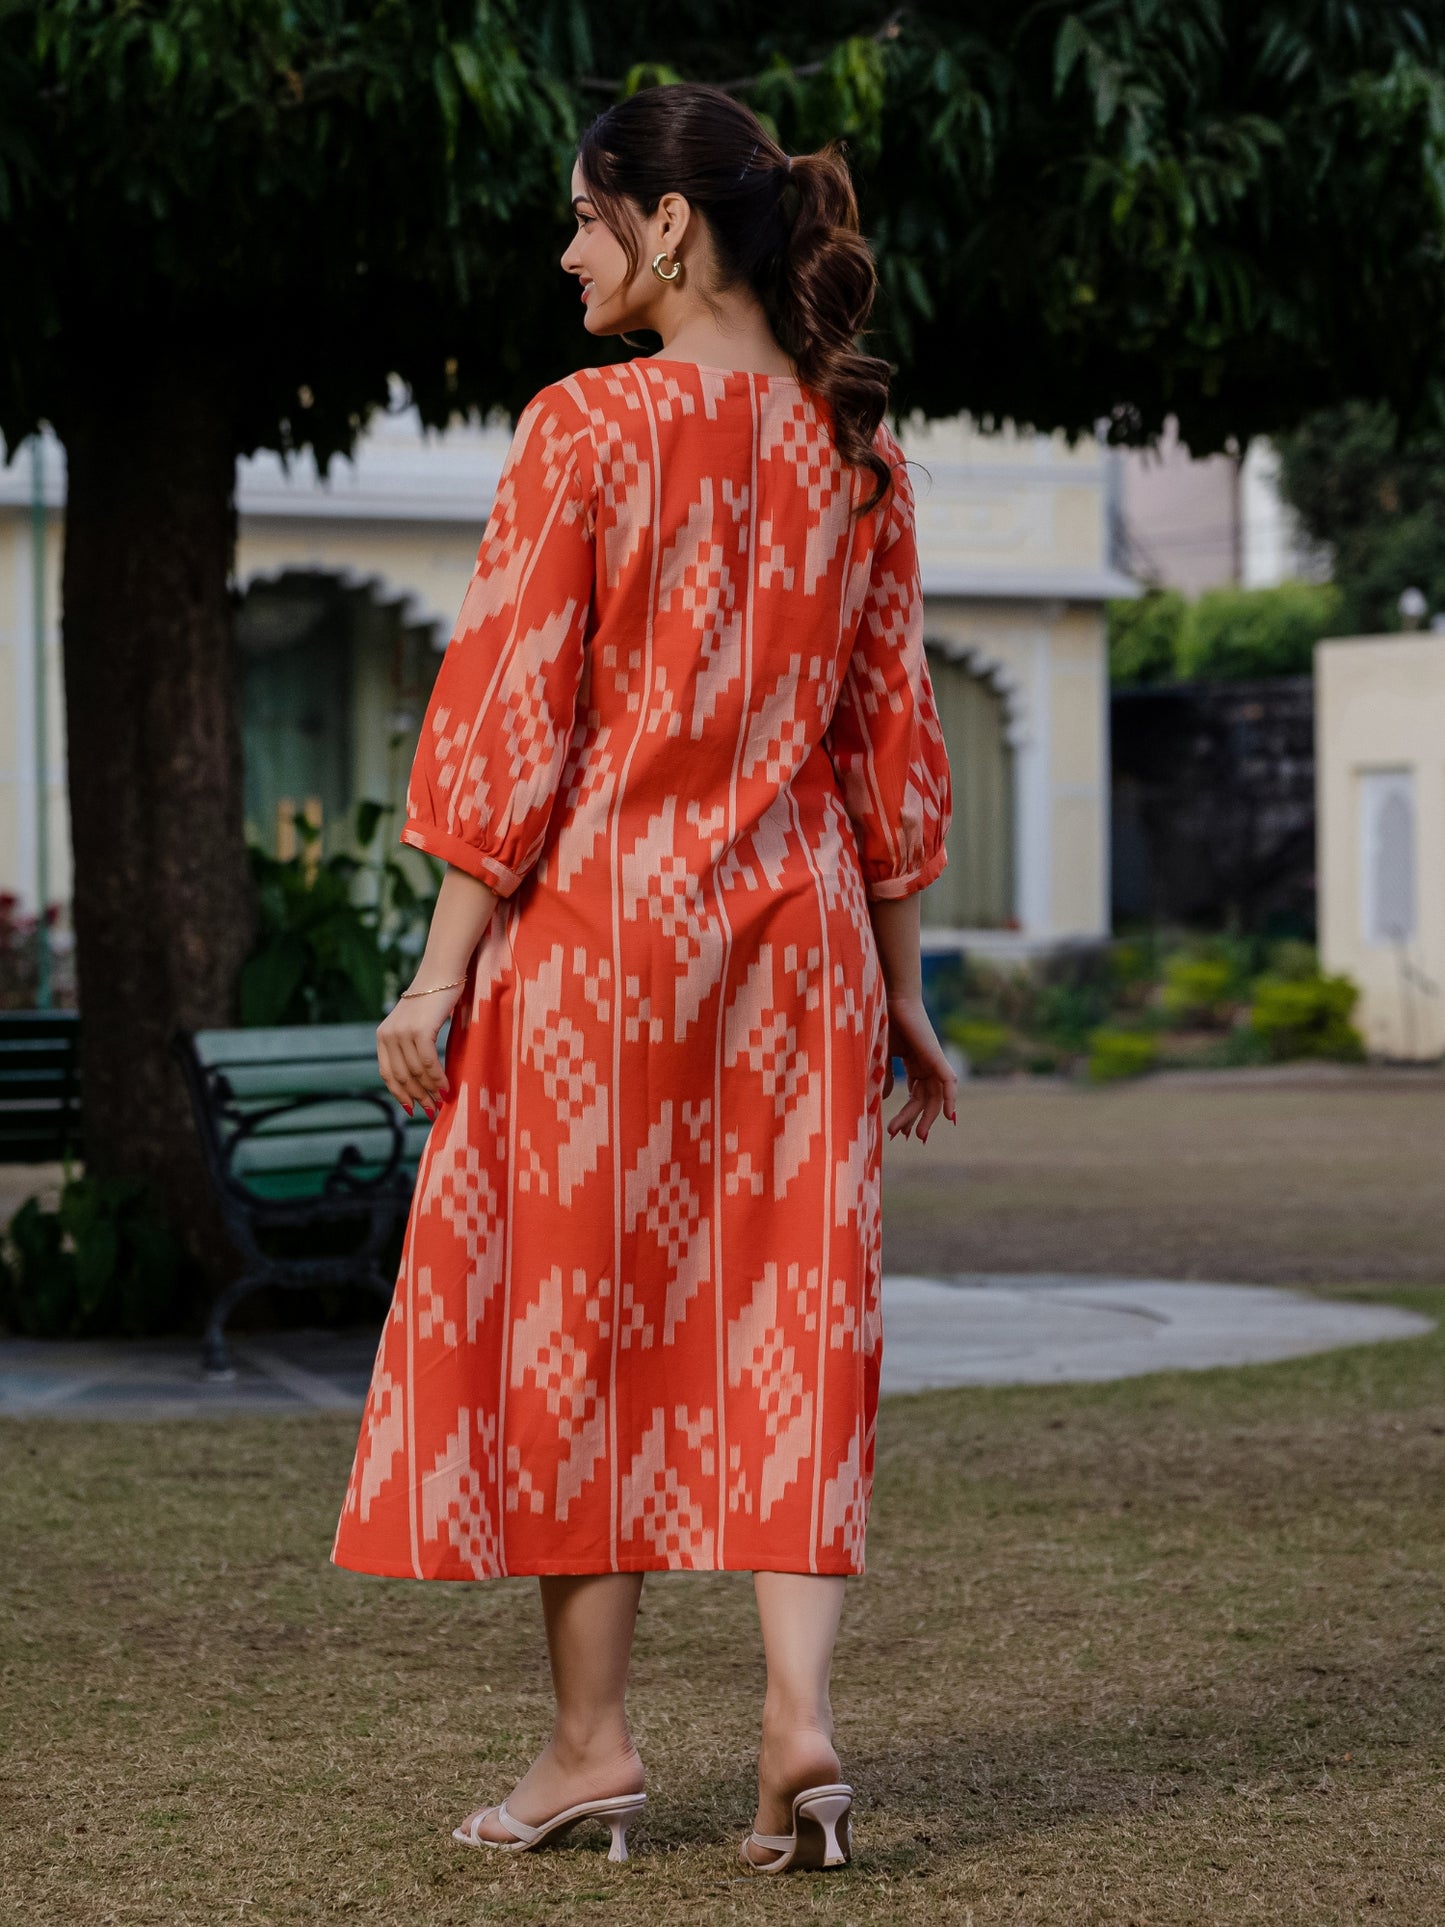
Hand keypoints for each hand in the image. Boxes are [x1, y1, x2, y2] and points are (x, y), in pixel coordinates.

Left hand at [377, 978, 460, 1118]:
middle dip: (417, 1097)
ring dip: (430, 1091)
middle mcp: (388, 1035)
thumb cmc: (434, 999)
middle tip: (432, 1111)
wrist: (442, 972)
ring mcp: (403, 1033)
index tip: (412, 1109)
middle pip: (401, 1077)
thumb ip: (411, 1046)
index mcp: (383, 1036)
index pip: (387, 1074)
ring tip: (442, 1101)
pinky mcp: (420, 1030)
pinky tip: (447, 1087)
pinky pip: (428, 1062)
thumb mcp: (415, 1024)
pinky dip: (438, 1078)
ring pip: (416, 1072)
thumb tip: (420, 1078)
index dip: (399, 1094)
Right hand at [882, 993, 957, 1141]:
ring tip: (917, 1136)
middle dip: (916, 1120)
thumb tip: (882, 1099)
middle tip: (906, 1138)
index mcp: (915, 1065)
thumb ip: (883, 1077)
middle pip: (925, 1099)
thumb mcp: (882, 1055)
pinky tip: (949, 1117)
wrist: (890, 999)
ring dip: (927, 1117)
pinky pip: (948, 1083)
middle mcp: (927, 1065)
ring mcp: (933, 1061)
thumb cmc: (884, 1021)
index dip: (908, 1114)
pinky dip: (950, 1099)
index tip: (898, 1132)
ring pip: (935, 1096)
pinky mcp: (937, 1057)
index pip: (916, 1095)